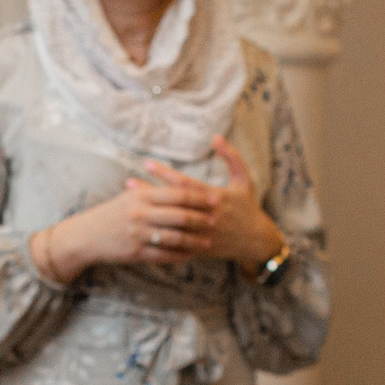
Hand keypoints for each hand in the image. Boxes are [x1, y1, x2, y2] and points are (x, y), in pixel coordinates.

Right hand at [34, 164, 220, 278]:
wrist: (86, 236)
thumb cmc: (111, 214)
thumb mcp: (129, 198)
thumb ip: (152, 191)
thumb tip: (176, 181)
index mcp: (141, 196)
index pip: (177, 194)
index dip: (198, 197)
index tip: (215, 199)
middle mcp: (140, 214)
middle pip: (179, 216)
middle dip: (201, 219)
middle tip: (216, 221)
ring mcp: (138, 234)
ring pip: (174, 238)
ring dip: (194, 241)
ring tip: (207, 242)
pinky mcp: (136, 252)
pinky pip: (164, 255)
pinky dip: (180, 255)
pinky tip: (191, 255)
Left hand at [138, 138, 284, 273]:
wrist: (255, 240)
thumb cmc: (247, 207)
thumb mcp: (244, 179)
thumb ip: (231, 157)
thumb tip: (216, 137)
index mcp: (216, 198)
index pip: (185, 184)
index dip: (166, 173)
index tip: (147, 163)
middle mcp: (207, 216)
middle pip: (173, 203)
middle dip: (151, 192)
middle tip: (129, 183)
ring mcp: (201, 234)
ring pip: (171, 224)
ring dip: (150, 214)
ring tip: (130, 204)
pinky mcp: (198, 247)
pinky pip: (174, 243)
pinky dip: (158, 236)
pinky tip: (141, 230)